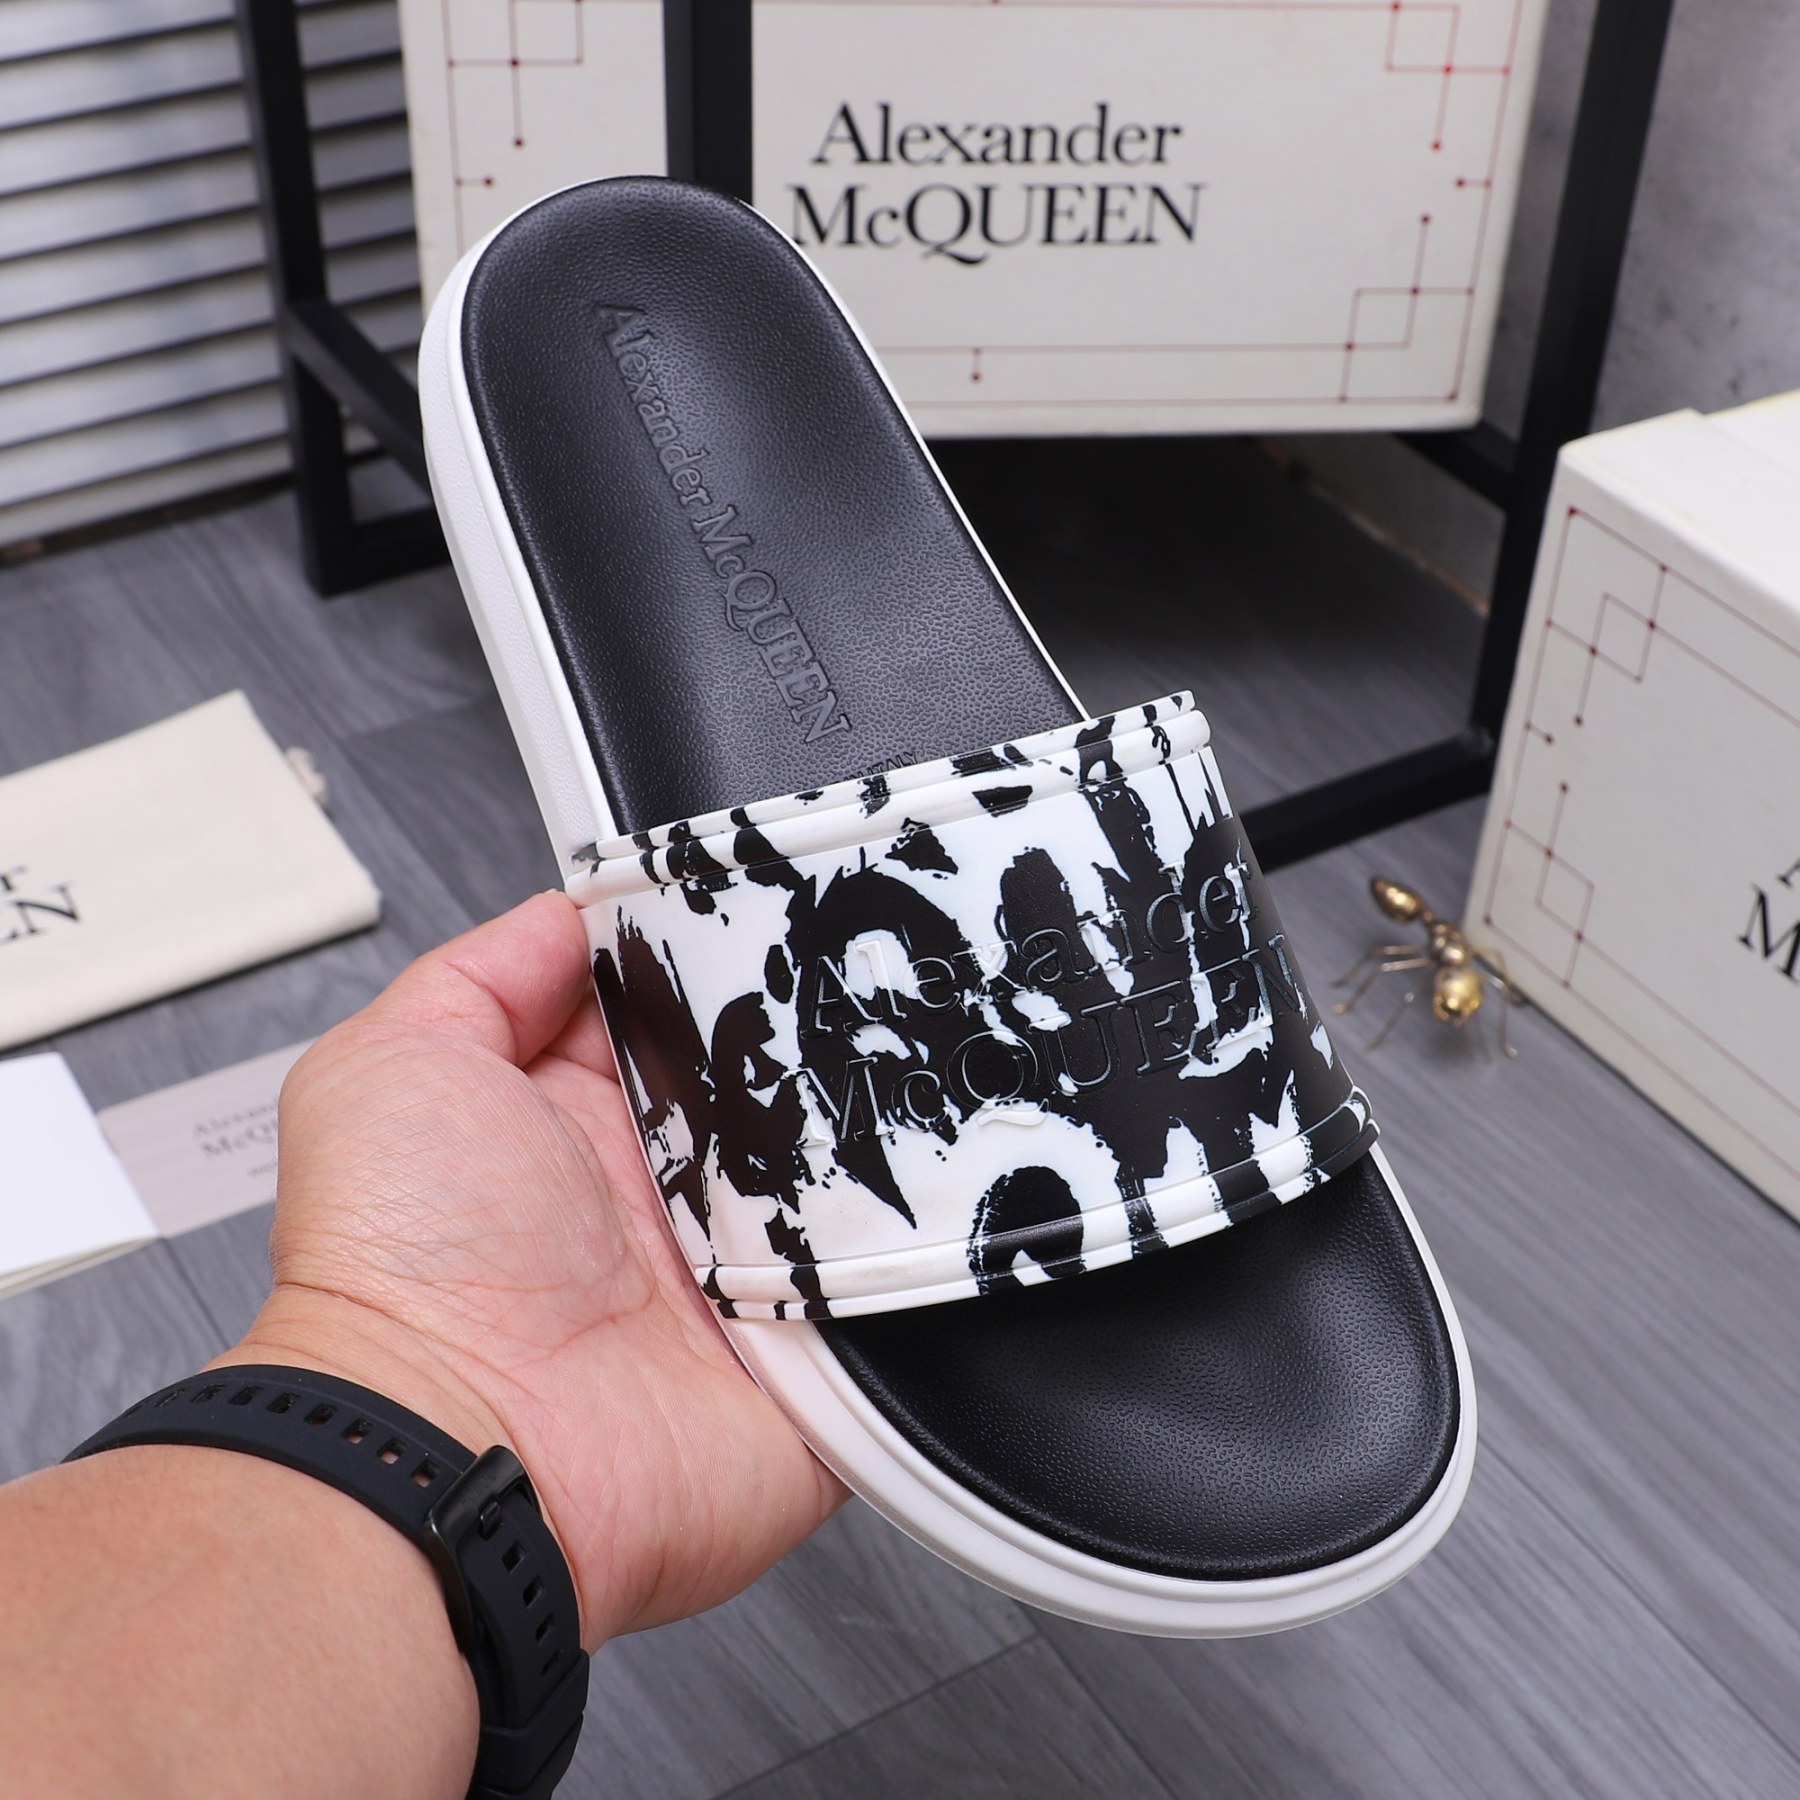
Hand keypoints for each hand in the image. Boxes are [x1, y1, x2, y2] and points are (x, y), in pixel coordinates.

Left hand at [220, 892, 843, 1646]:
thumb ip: (485, 977)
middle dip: (822, 1041)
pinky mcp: (809, 1363)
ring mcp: (745, 1283)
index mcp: (584, 1129)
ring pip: (855, 1178)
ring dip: (878, 1137)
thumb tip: (569, 916)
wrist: (460, 1447)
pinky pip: (894, 1292)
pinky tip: (938, 1190)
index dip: (727, 966)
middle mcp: (667, 1204)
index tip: (775, 907)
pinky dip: (916, 1249)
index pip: (687, 1020)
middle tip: (860, 984)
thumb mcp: (394, 1066)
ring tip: (918, 1073)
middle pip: (784, 1092)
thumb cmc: (402, 1267)